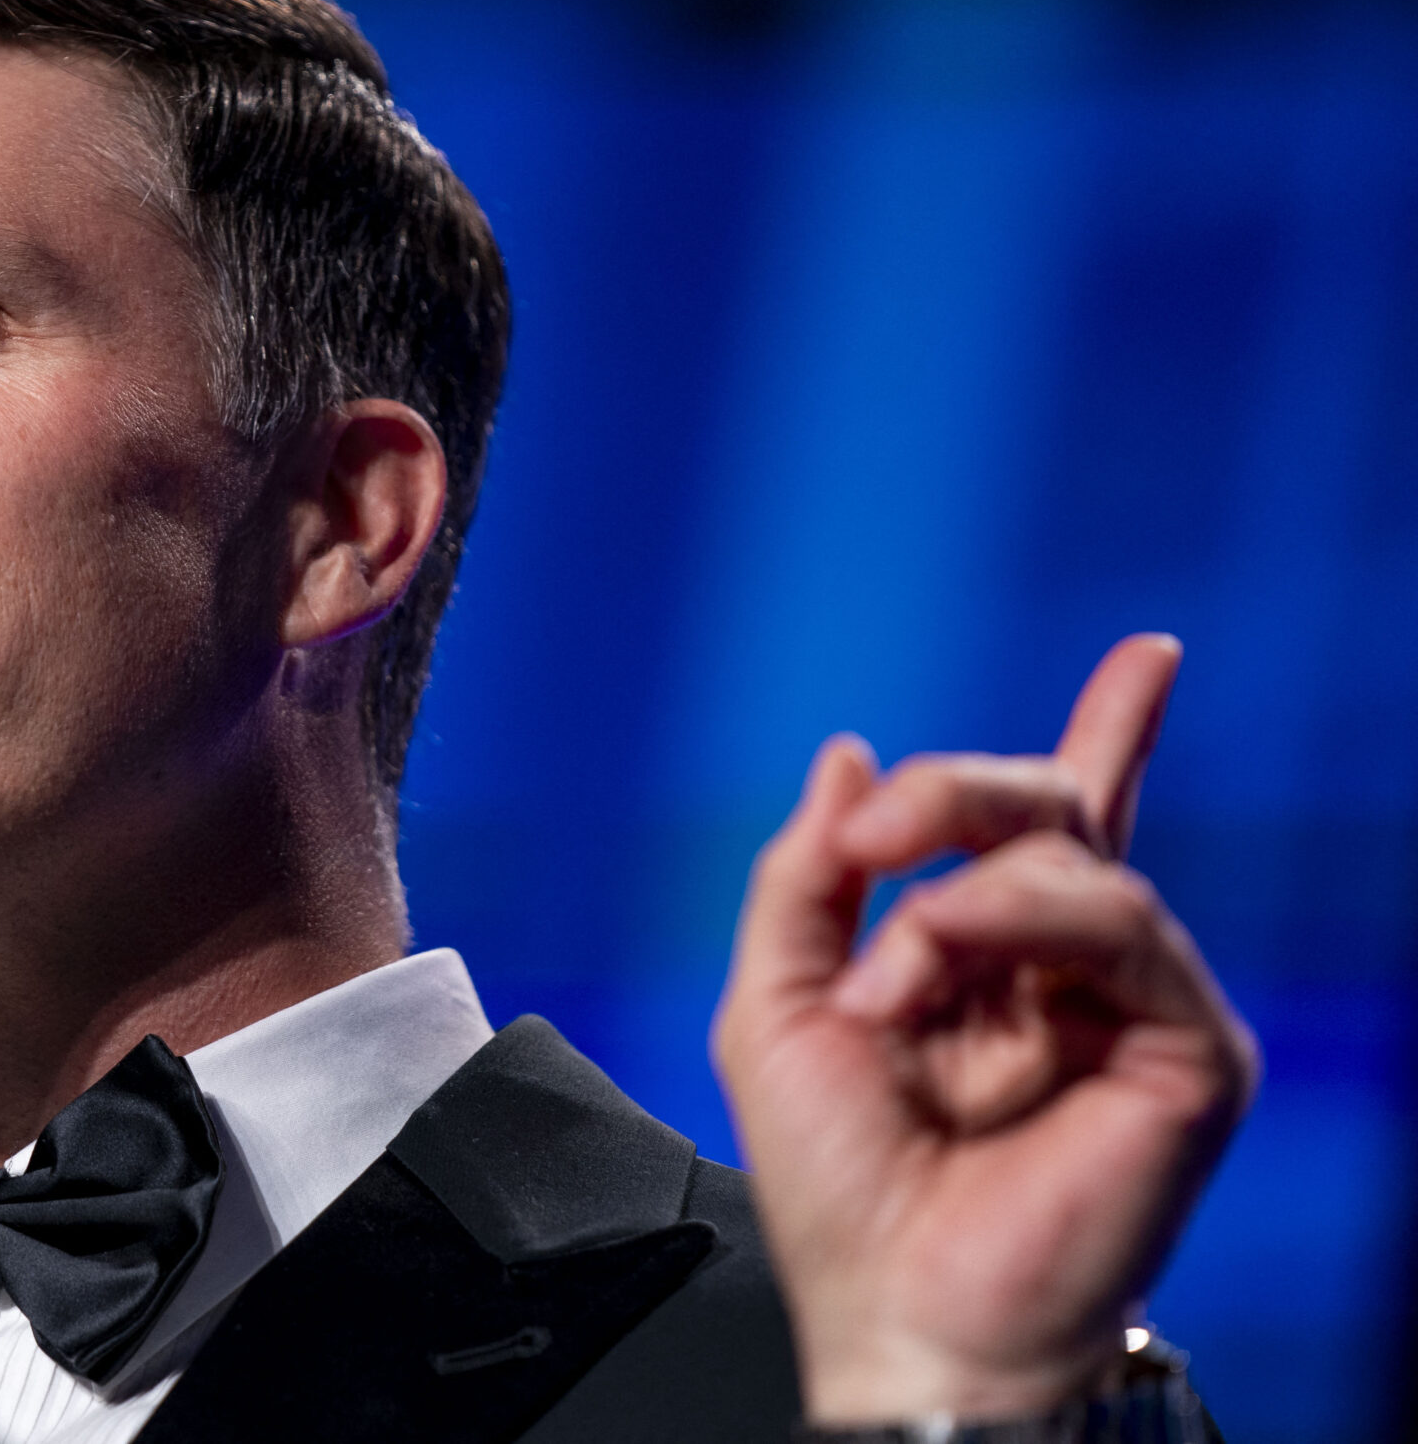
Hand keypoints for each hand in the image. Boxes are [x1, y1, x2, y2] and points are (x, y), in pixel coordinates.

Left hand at [711, 636, 1258, 1422]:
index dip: (1104, 736)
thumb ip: (805, 877)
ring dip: (951, 898)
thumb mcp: (776, 1004)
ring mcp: (1132, 1006)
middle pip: (1046, 810)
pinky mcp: (1186, 1049)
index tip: (1147, 656)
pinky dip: (1010, 925)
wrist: (891, 1306)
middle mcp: (1070, 974)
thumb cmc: (838, 1191)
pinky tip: (938, 982)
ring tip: (890, 988)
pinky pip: (1121, 921)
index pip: (1052, 829)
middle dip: (950, 797)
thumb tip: (850, 757)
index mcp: (988, 961)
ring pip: (1072, 856)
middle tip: (866, 847)